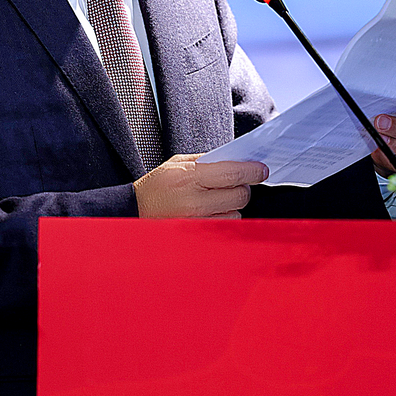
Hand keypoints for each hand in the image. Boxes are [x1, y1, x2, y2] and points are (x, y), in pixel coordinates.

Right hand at [134, 154, 268, 218]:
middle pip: (239, 196)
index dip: (252, 171)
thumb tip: (235, 159)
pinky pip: (224, 227)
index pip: (232, 174)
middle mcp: (195, 201)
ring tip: (217, 199)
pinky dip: (225, 218)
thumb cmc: (156, 186)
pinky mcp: (198, 235)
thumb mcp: (177, 163)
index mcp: (190, 177)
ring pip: (235, 213)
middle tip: (236, 184)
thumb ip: (206, 161)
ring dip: (233, 205)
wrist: (133, 211)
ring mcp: (197, 222)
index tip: (262, 169)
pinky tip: (213, 212)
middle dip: (243, 188)